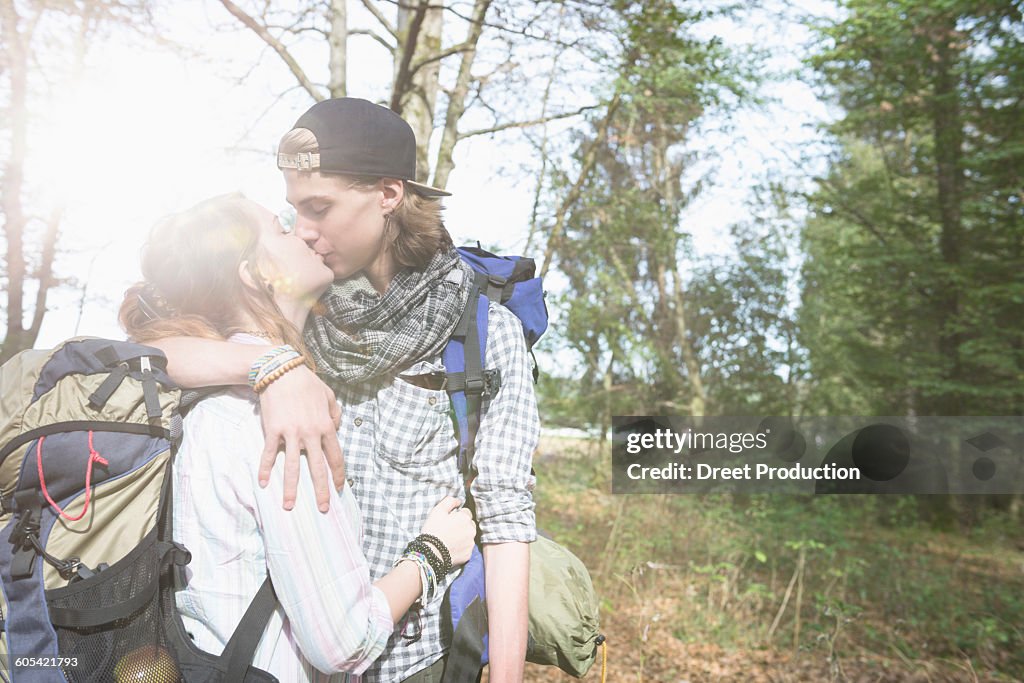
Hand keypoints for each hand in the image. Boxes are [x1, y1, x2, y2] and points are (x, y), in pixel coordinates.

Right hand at [257, 364, 343, 511]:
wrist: (281, 371)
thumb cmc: (307, 383)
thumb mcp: (329, 395)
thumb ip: (335, 413)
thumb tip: (336, 427)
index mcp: (326, 426)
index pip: (335, 456)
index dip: (337, 475)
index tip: (338, 489)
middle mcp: (310, 433)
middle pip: (317, 468)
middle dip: (320, 490)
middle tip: (322, 508)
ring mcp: (291, 433)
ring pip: (293, 467)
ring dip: (291, 488)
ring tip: (289, 506)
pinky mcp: (273, 431)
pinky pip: (270, 454)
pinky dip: (266, 469)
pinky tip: (264, 483)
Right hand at [420, 496, 475, 565]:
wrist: (431, 553)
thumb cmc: (433, 530)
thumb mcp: (437, 511)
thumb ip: (449, 501)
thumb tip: (458, 501)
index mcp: (465, 518)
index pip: (466, 512)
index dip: (456, 515)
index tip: (448, 521)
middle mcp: (471, 530)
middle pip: (469, 524)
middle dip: (462, 526)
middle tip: (449, 530)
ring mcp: (471, 543)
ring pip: (468, 537)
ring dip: (462, 537)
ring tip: (449, 540)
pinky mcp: (468, 555)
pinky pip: (466, 548)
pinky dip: (461, 548)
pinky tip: (451, 548)